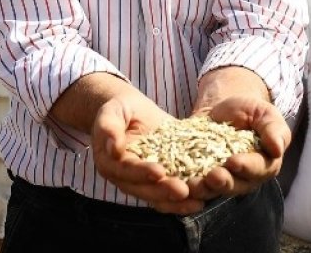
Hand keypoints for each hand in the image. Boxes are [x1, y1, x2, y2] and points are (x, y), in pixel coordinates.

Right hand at [91, 92, 203, 214]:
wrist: (131, 111)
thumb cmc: (119, 109)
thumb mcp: (111, 112)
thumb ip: (108, 128)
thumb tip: (112, 148)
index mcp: (109, 163)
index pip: (126, 170)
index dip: (141, 172)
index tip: (158, 172)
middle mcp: (125, 178)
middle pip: (144, 189)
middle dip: (164, 191)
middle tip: (182, 190)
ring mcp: (143, 182)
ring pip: (159, 198)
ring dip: (177, 202)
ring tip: (197, 201)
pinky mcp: (161, 181)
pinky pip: (171, 195)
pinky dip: (185, 201)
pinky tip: (202, 201)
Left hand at [185, 95, 289, 201]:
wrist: (222, 109)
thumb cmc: (249, 111)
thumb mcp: (264, 113)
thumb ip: (273, 129)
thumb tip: (278, 148)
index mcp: (265, 164)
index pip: (259, 169)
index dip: (247, 167)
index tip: (233, 161)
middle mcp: (246, 178)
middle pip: (236, 185)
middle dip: (224, 182)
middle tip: (213, 176)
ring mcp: (223, 180)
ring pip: (214, 190)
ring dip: (203, 189)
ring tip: (192, 184)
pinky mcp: (202, 178)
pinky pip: (195, 185)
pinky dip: (186, 185)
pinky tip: (177, 181)